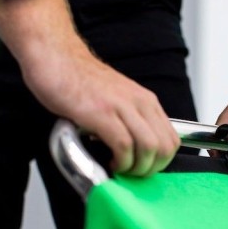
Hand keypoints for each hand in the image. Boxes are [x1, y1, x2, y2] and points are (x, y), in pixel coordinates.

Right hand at [23, 45, 179, 176]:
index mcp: (146, 101)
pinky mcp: (101, 113)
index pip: (172, 140)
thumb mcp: (117, 100)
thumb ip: (130, 121)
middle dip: (150, 169)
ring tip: (119, 167)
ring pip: (149, 148)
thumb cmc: (80, 81)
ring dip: (136, 168)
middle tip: (131, 173)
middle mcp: (139, 102)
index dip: (161, 162)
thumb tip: (137, 151)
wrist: (55, 56)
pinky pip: (124, 146)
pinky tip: (108, 161)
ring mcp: (121, 106)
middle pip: (165, 147)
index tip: (143, 168)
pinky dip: (120, 162)